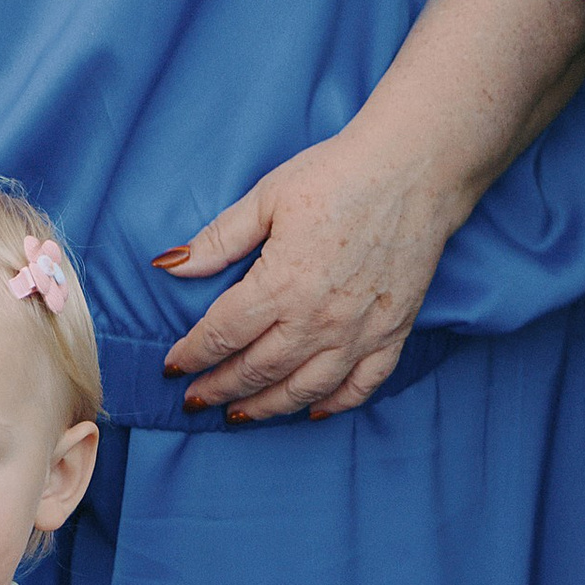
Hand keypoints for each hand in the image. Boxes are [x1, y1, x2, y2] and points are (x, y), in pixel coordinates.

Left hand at [159, 123, 472, 421]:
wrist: (414, 169)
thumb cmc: (338, 175)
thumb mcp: (267, 197)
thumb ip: (218, 239)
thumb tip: (170, 266)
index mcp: (281, 284)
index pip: (222, 334)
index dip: (192, 355)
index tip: (173, 368)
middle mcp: (317, 320)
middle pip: (256, 370)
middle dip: (220, 388)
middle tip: (197, 400)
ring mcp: (357, 333)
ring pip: (303, 389)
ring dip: (267, 407)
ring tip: (240, 415)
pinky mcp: (391, 333)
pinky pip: (361, 385)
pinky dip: (335, 404)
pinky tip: (313, 411)